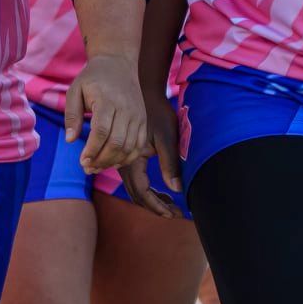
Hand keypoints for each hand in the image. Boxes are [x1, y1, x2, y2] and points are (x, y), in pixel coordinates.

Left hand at [65, 53, 148, 176]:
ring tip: (97, 167)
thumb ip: (71, 115)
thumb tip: (70, 140)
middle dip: (102, 160)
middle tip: (88, 167)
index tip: (82, 161)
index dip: (92, 150)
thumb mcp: (75, 90)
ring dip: (113, 162)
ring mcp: (138, 115)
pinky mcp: (144, 120)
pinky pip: (139, 145)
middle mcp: (126, 109)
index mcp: (107, 100)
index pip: (101, 131)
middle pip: (117, 143)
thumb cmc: (92, 78)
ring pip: (130, 147)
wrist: (118, 63)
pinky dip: (128, 158)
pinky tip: (113, 161)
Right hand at [119, 89, 179, 217]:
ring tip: (172, 205)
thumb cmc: (156, 110)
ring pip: (136, 188)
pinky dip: (148, 189)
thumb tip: (179, 189)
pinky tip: (163, 189)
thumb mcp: (167, 137)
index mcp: (131, 159)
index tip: (174, 214)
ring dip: (152, 199)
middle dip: (156, 207)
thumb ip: (171, 164)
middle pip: (137, 194)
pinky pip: (135, 179)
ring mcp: (124, 159)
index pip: (142, 193)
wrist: (142, 89)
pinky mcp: (128, 155)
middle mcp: (123, 162)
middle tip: (176, 214)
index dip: (157, 206)